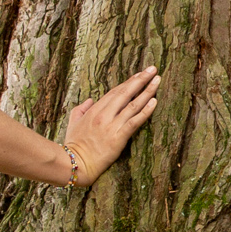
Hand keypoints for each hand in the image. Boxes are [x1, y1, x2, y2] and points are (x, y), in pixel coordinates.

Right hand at [61, 66, 161, 182]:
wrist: (75, 163)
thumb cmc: (74, 144)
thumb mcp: (73, 122)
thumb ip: (80, 109)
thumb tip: (90, 100)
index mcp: (94, 110)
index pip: (115, 91)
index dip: (129, 82)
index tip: (140, 74)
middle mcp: (104, 115)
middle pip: (125, 93)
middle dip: (140, 79)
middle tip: (153, 69)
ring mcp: (112, 125)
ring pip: (133, 104)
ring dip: (147, 91)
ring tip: (157, 80)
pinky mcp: (119, 137)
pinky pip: (135, 121)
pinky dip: (145, 111)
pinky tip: (154, 101)